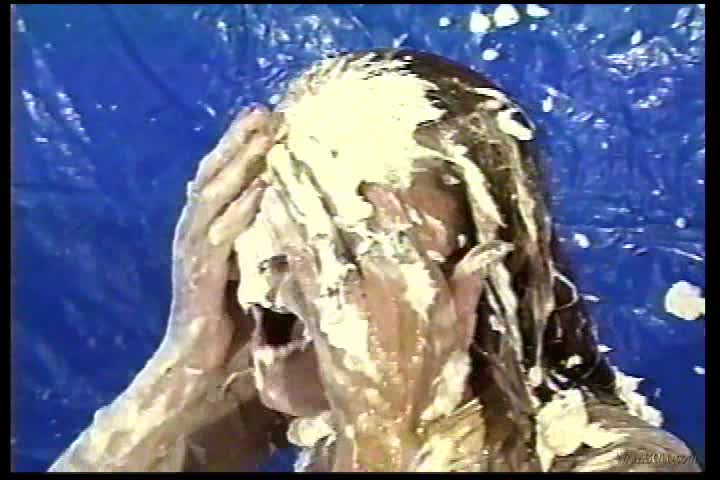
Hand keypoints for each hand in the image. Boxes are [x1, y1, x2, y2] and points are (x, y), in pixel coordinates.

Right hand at [169, 105, 275, 370]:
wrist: (200, 371)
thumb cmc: (234, 326)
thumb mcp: (258, 276)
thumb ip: (272, 246)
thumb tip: (306, 221)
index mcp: (212, 232)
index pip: (227, 180)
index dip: (246, 149)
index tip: (274, 119)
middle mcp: (198, 234)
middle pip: (217, 177)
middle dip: (241, 142)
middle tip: (268, 111)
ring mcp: (194, 253)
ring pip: (213, 196)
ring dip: (238, 162)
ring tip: (262, 133)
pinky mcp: (198, 277)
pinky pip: (219, 236)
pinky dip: (239, 209)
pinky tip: (260, 187)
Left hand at [261, 165, 510, 469]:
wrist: (389, 421)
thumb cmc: (426, 377)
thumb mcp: (458, 332)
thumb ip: (469, 286)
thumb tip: (493, 246)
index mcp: (423, 284)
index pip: (402, 232)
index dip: (383, 203)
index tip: (366, 181)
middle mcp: (389, 285)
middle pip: (356, 228)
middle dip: (328, 193)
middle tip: (302, 161)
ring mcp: (356, 301)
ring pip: (325, 244)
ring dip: (300, 212)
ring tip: (277, 182)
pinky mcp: (326, 318)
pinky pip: (304, 276)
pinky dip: (287, 248)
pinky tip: (272, 229)